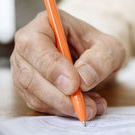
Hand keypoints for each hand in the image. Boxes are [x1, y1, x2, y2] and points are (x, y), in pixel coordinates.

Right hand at [10, 10, 124, 118]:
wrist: (95, 58)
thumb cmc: (98, 47)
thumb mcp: (110, 48)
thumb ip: (100, 59)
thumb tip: (83, 78)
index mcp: (45, 24)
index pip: (35, 45)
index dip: (52, 67)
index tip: (73, 85)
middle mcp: (28, 45)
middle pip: (29, 75)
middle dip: (59, 95)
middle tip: (85, 106)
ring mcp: (24, 67)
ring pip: (34, 94)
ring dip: (63, 106)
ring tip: (91, 107)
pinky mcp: (28, 88)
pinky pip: (40, 104)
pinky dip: (63, 110)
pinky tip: (84, 106)